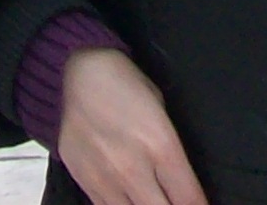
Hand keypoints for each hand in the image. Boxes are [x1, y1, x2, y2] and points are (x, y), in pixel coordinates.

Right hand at [55, 45, 206, 204]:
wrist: (78, 74)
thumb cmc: (126, 85)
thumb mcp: (161, 110)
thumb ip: (170, 151)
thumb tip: (179, 182)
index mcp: (161, 146)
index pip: (188, 197)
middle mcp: (133, 169)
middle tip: (174, 201)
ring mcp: (106, 179)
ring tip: (152, 198)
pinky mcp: (83, 182)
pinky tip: (129, 198)